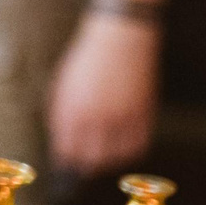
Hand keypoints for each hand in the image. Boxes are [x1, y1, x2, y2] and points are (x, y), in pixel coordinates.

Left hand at [47, 11, 158, 172]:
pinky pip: (138, 145)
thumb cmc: (86, 58)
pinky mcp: (144, 113)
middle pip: (91, 159)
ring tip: (101, 160)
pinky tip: (122, 150)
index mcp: (71, 109)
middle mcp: (97, 117)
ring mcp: (123, 117)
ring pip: (115, 157)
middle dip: (83, 167)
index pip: (66, 150)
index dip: (64, 162)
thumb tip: (61, 142)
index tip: (62, 168)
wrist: (120, 37)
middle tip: (81, 168)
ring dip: (107, 163)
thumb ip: (61, 114)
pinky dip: (129, 153)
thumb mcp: (62, 85)